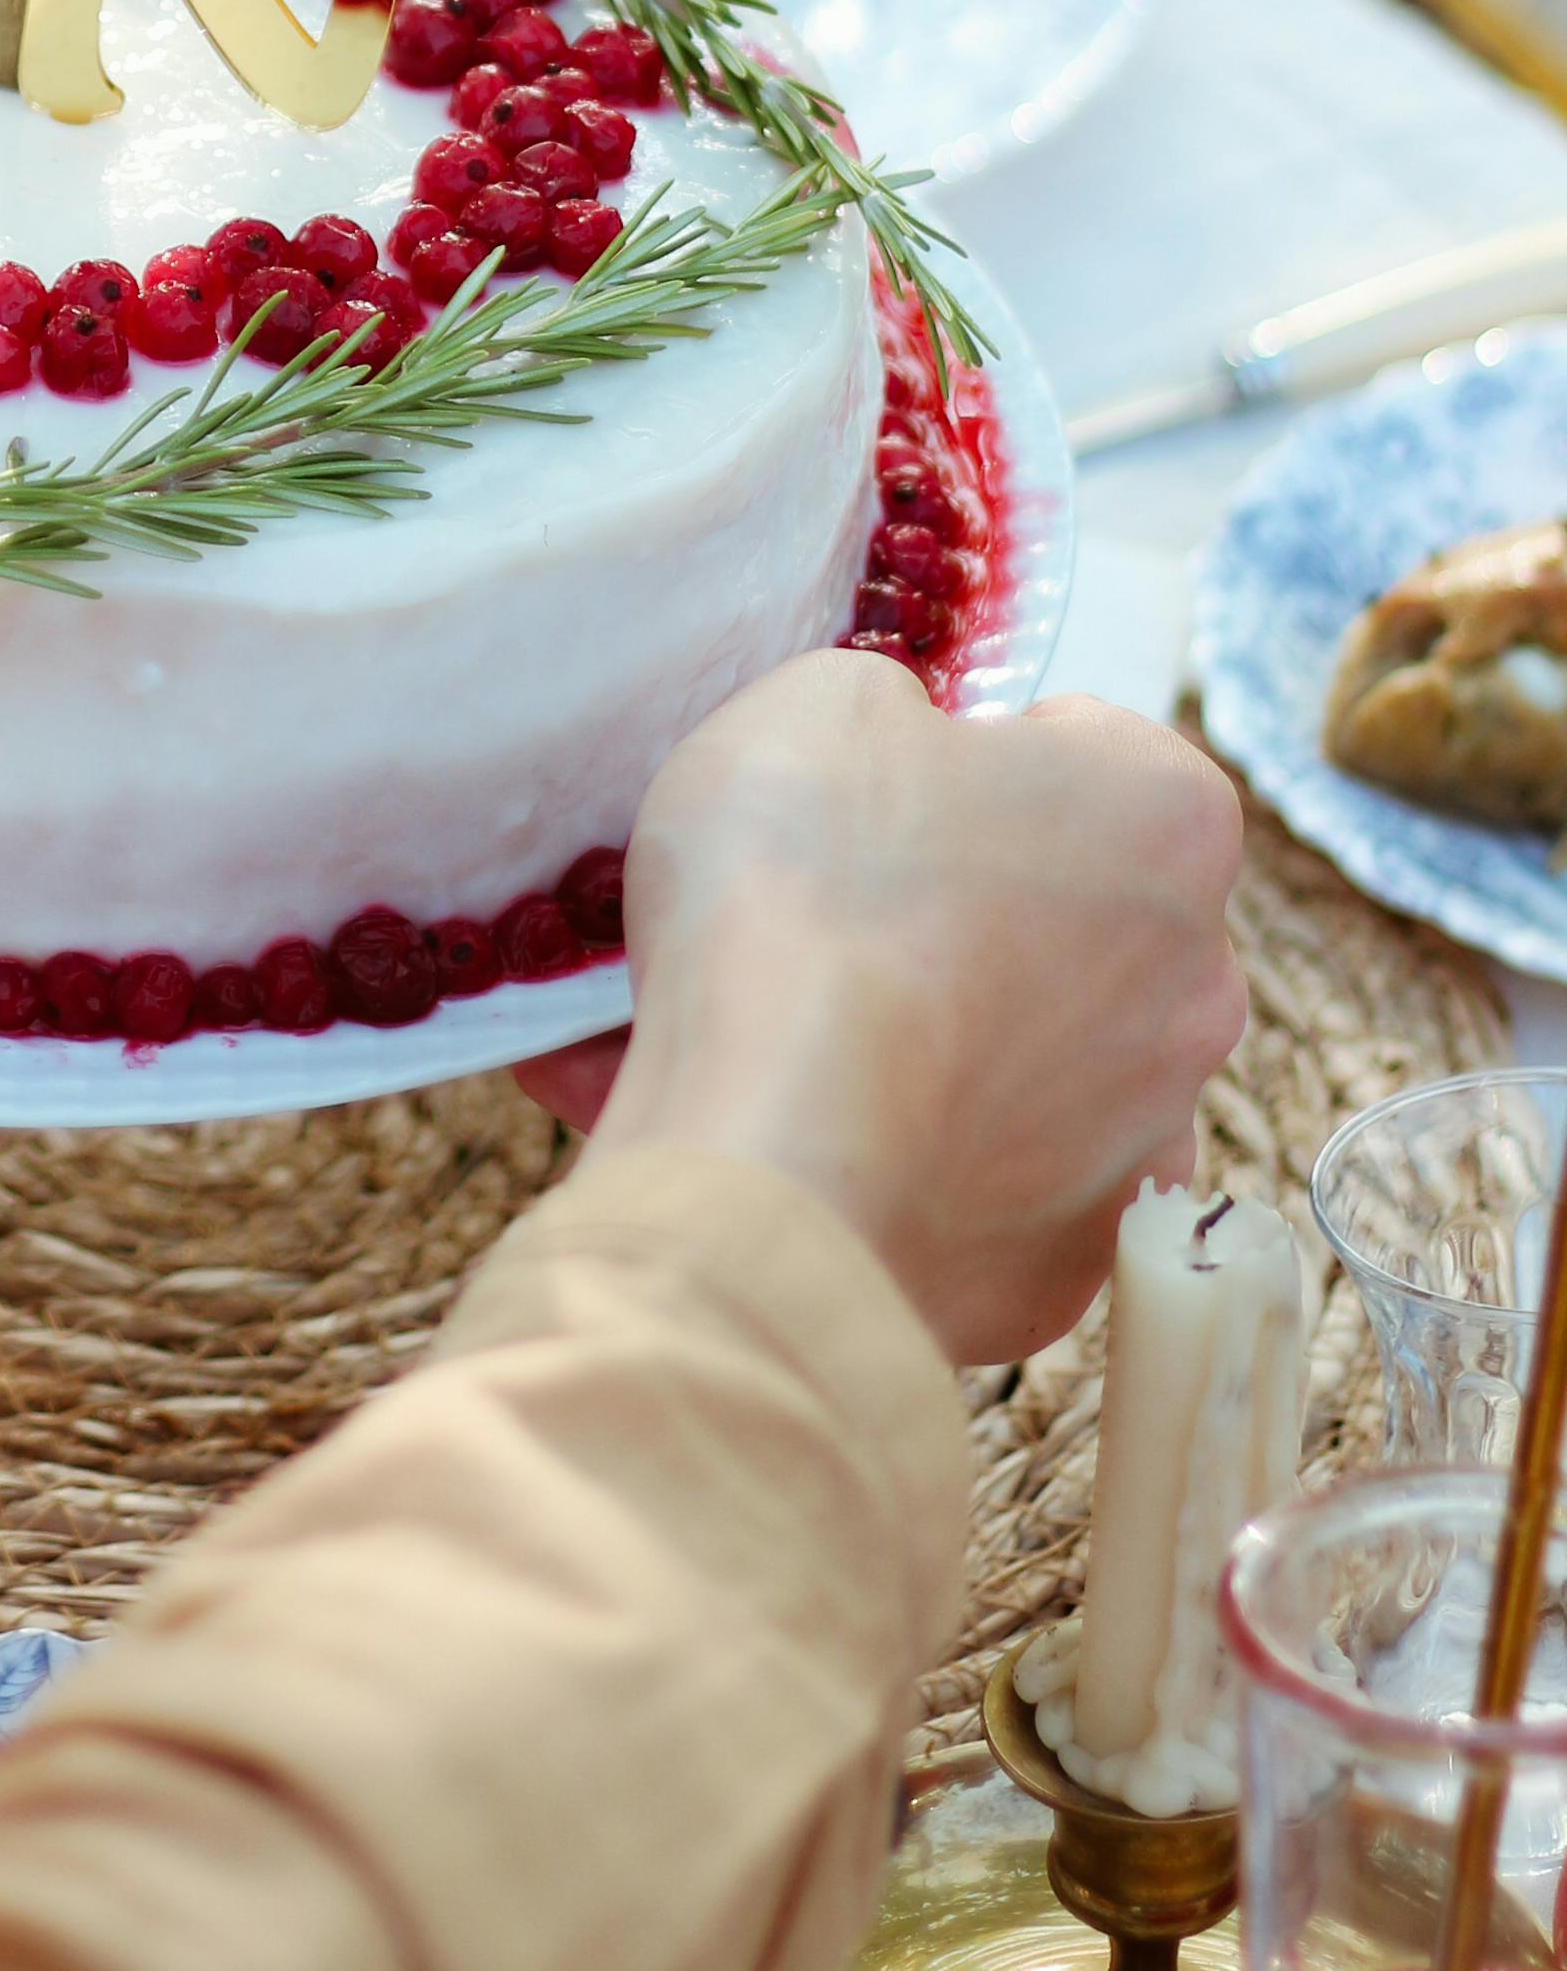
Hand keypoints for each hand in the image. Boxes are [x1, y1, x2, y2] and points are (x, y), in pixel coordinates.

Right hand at [534, 651, 1247, 1363]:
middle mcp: (1200, 982)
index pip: (1092, 750)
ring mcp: (1149, 1139)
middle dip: (974, 911)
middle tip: (835, 920)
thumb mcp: (814, 702)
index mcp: (1166, 816)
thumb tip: (899, 756)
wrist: (770, 1161)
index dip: (973, 760)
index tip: (883, 796)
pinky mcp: (1076, 1267)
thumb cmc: (802, 899)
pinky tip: (824, 1144)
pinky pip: (997, 1189)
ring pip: (1044, 1061)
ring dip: (953, 1043)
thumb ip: (891, 707)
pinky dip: (923, 1166)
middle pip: (1080, 915)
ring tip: (808, 1043)